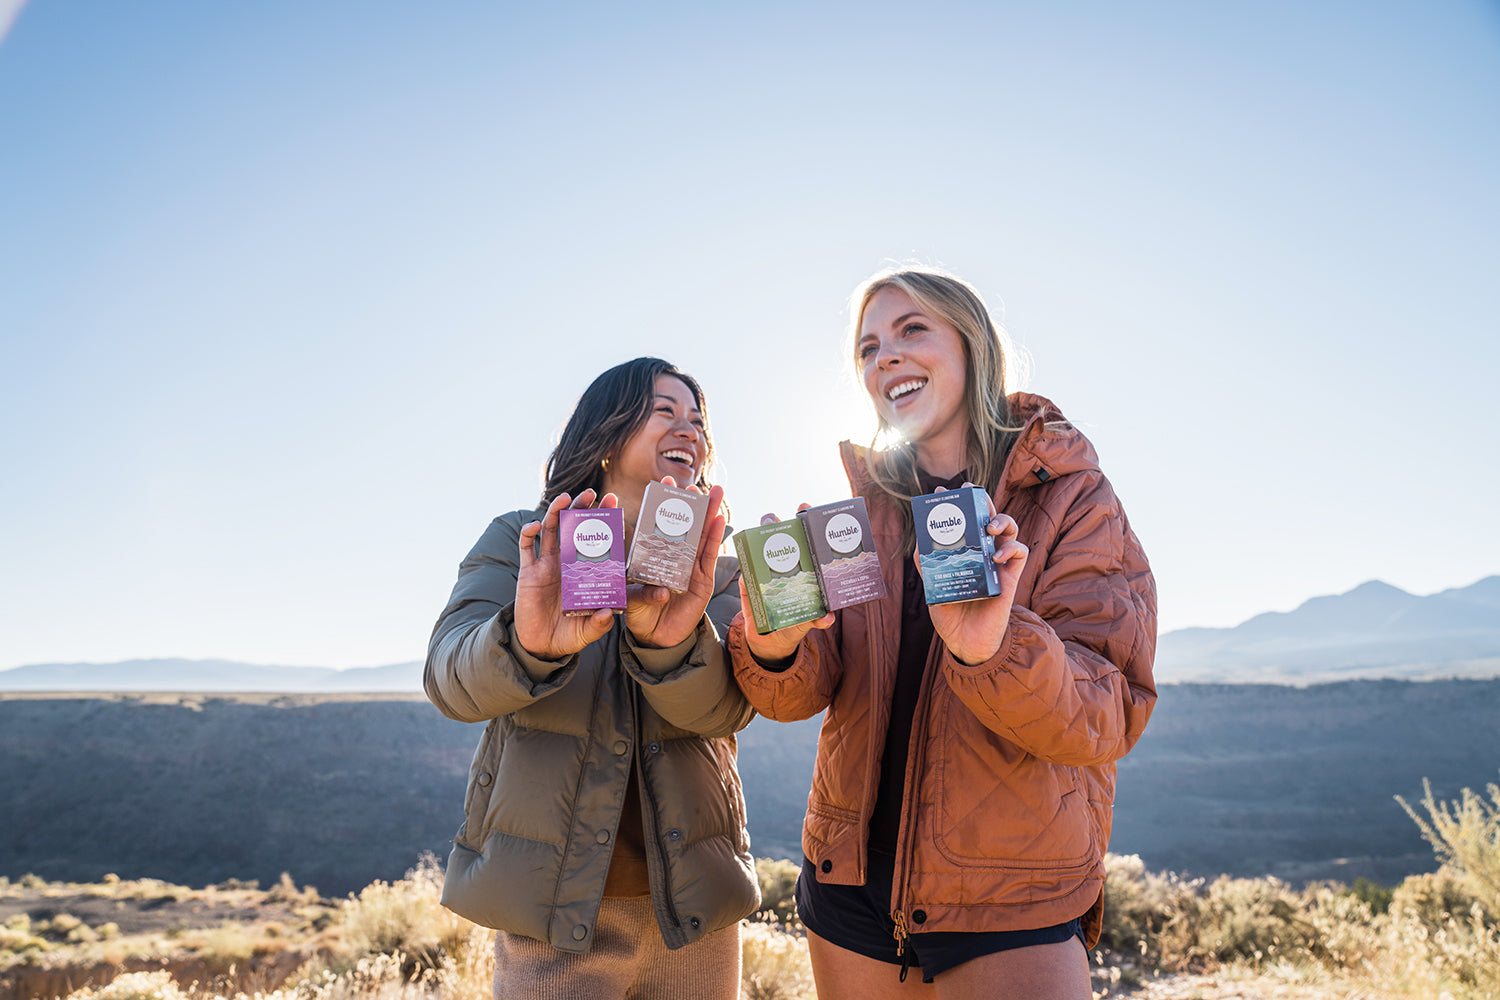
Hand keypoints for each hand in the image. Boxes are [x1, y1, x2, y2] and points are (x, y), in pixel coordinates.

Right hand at [513, 490, 617, 659]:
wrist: (541, 646)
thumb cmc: (570, 634)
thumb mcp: (588, 631)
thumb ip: (599, 624)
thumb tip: (608, 613)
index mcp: (586, 570)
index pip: (597, 539)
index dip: (603, 520)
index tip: (612, 501)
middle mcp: (568, 562)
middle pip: (574, 526)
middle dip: (581, 507)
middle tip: (592, 492)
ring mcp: (547, 564)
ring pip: (551, 529)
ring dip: (556, 511)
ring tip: (564, 498)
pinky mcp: (529, 572)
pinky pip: (526, 547)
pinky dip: (528, 532)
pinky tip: (535, 526)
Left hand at [624, 480, 729, 648]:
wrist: (656, 638)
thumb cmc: (639, 615)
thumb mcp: (634, 600)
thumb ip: (643, 592)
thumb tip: (660, 591)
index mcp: (653, 555)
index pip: (658, 524)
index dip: (662, 504)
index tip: (663, 483)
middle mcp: (673, 557)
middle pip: (683, 525)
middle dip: (689, 504)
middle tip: (691, 484)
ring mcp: (690, 567)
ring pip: (700, 535)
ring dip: (708, 514)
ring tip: (715, 492)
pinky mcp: (702, 581)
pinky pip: (709, 556)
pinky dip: (715, 538)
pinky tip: (720, 519)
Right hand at [736, 504, 834, 665]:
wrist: (769, 641)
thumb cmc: (794, 625)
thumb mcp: (807, 622)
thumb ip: (817, 619)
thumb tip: (828, 618)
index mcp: (803, 570)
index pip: (806, 541)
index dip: (806, 522)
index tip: (805, 509)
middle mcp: (784, 566)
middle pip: (783, 538)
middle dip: (781, 522)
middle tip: (778, 516)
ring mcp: (765, 572)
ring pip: (762, 546)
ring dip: (762, 533)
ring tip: (765, 521)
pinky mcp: (749, 582)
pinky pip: (746, 568)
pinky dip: (746, 560)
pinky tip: (746, 553)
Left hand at [925, 493, 1027, 665]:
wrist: (966, 643)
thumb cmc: (951, 615)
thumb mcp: (933, 588)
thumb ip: (928, 567)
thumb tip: (920, 545)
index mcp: (964, 552)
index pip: (961, 521)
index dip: (953, 504)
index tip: (938, 493)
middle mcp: (983, 552)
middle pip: (987, 516)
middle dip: (980, 499)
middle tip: (969, 491)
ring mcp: (998, 562)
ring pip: (1009, 527)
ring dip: (1001, 519)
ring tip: (988, 525)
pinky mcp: (1011, 576)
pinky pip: (1019, 551)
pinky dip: (1012, 549)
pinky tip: (997, 556)